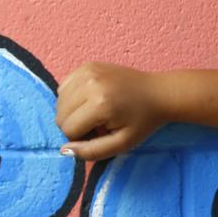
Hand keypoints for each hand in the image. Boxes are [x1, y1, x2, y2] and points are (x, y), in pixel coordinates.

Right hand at [55, 62, 169, 160]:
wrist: (158, 93)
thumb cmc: (142, 121)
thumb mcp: (122, 143)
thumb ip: (92, 151)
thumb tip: (64, 150)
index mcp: (100, 104)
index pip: (68, 128)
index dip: (81, 137)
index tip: (100, 134)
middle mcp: (90, 84)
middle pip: (60, 114)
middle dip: (75, 124)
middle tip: (99, 125)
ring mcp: (88, 71)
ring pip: (59, 100)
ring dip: (73, 111)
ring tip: (96, 112)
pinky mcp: (87, 65)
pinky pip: (65, 86)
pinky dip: (73, 97)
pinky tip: (91, 100)